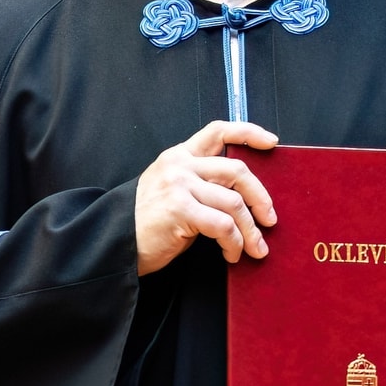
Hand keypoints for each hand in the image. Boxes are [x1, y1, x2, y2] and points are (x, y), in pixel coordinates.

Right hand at [134, 120, 280, 274]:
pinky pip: (223, 225)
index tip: (271, 142)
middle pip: (236, 170)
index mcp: (178, 156)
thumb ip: (201, 184)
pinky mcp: (180, 209)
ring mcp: (179, 186)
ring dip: (250, 231)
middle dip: (260, 197)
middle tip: (269, 219)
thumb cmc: (146, 225)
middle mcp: (179, 166)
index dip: (248, 132)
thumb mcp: (173, 192)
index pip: (217, 131)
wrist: (114, 243)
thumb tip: (242, 199)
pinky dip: (234, 243)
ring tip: (254, 249)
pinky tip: (231, 254)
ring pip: (234, 203)